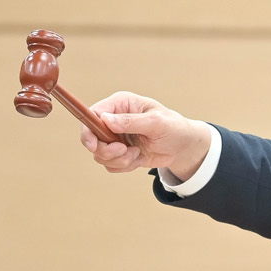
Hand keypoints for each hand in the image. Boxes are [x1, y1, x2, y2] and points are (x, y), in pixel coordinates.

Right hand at [80, 91, 213, 176]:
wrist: (183, 147)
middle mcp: (114, 119)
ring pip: (100, 154)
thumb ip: (131, 121)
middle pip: (92, 138)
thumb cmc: (173, 127)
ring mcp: (115, 137)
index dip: (88, 130)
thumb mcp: (156, 122)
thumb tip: (105, 120)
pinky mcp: (119, 152)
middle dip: (107, 150)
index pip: (93, 114)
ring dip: (119, 160)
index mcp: (121, 104)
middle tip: (125, 151)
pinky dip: (124, 166)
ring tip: (137, 154)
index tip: (94, 146)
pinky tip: (138, 158)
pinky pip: (110, 164)